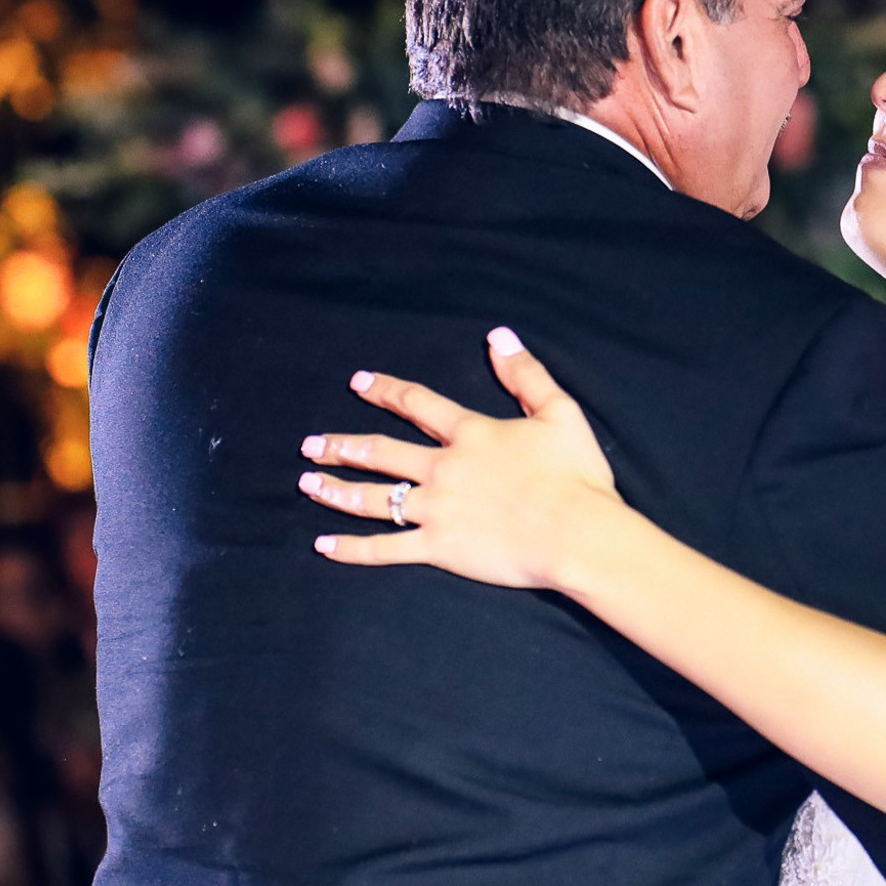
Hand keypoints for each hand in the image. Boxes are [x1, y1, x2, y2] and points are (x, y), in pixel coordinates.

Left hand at [300, 329, 624, 588]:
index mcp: (470, 433)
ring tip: (307, 483)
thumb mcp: (559, 412)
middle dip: (343, 445)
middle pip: (382, 451)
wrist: (577, 533)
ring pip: (374, 498)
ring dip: (336, 489)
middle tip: (312, 444)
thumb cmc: (575, 474)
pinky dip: (352, 549)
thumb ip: (526, 374)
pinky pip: (386, 549)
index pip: (418, 404)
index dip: (386, 391)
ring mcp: (436, 509)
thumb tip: (499, 336)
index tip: (358, 382)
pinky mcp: (439, 548)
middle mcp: (443, 468)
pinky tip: (323, 545)